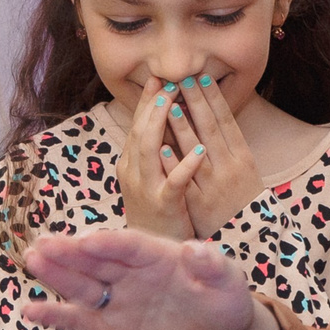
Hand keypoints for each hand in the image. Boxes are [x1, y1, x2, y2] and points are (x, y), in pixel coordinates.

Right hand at [22, 227, 276, 329]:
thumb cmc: (224, 302)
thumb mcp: (227, 282)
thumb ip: (212, 265)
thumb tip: (196, 249)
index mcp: (156, 254)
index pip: (127, 244)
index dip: (107, 242)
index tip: (86, 240)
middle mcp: (130, 273)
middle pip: (95, 261)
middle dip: (69, 253)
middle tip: (42, 245)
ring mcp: (117, 300)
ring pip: (81, 285)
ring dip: (56, 274)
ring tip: (32, 261)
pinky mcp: (109, 329)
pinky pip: (79, 321)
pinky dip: (55, 316)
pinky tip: (32, 310)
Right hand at [117, 79, 201, 239]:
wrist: (152, 251)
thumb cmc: (156, 209)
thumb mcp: (148, 177)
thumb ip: (153, 150)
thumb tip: (162, 117)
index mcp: (130, 164)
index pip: (137, 126)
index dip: (147, 102)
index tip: (157, 79)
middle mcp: (133, 173)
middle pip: (140, 132)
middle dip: (153, 105)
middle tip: (167, 82)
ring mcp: (147, 189)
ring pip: (150, 151)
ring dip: (161, 125)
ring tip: (173, 103)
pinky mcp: (164, 206)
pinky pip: (175, 182)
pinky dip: (185, 164)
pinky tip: (199, 150)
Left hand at [175, 73, 263, 238]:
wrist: (247, 239)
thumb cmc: (243, 201)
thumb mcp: (244, 171)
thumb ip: (229, 147)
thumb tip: (212, 116)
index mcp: (244, 158)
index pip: (227, 122)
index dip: (215, 99)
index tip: (202, 77)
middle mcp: (231, 169)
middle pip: (212, 130)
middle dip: (197, 103)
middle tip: (183, 79)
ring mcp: (214, 187)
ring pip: (197, 152)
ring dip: (183, 127)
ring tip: (170, 105)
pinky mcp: (199, 205)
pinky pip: (184, 181)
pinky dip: (174, 163)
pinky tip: (162, 147)